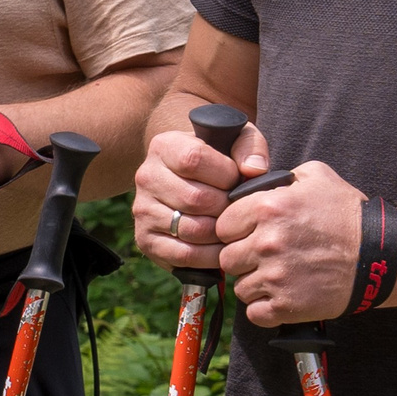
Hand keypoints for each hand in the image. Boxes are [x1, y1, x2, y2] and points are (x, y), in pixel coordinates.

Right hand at [132, 120, 268, 271]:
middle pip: (195, 199)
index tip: (236, 179)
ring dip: (221, 233)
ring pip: (193, 230)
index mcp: (164, 147)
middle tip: (238, 207)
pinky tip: (221, 246)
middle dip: (226, 207)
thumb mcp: (233, 139)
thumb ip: (250, 146)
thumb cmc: (216, 158)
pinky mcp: (145, 239)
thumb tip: (254, 171)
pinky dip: (211, 256)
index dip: (225, 173)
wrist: (180, 176)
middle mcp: (147, 177)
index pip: (193, 160)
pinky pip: (185, 255)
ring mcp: (143, 210)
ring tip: (232, 225)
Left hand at [218, 160, 364, 326]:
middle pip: (227, 259)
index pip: (222, 226)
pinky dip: (265, 309)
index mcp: (267, 208)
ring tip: (278, 277)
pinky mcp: (288, 305)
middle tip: (263, 258)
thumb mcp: (316, 177)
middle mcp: (266, 242)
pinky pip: (255, 313)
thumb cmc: (349, 215)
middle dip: (242, 259)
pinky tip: (281, 297)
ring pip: (240, 287)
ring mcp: (276, 276)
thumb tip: (259, 181)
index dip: (235, 231)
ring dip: (255, 284)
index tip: (249, 235)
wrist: (382, 254)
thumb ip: (281, 177)